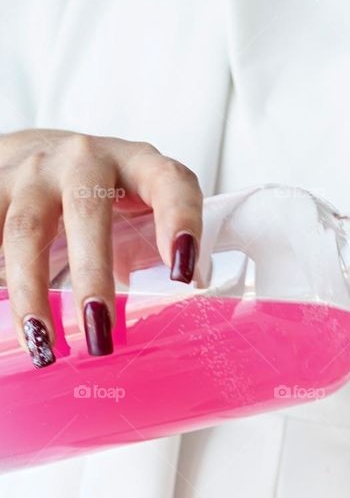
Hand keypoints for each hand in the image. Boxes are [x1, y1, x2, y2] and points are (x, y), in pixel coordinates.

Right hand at [0, 129, 201, 365]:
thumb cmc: (108, 197)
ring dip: (32, 293)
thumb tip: (178, 320)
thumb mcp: (143, 213)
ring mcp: (35, 170)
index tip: (183, 275)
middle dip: (93, 277)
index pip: (170, 185)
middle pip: (87, 212)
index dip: (180, 224)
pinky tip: (12, 323)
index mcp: (141, 165)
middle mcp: (86, 159)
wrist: (43, 154)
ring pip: (25, 229)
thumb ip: (158, 252)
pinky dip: (0, 277)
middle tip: (100, 334)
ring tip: (43, 344)